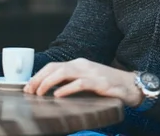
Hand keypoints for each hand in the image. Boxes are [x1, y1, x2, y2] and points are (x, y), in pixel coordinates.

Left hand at [23, 58, 142, 106]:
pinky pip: (80, 83)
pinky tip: (58, 95)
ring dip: (49, 82)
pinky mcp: (100, 82)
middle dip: (39, 79)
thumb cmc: (108, 85)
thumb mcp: (86, 81)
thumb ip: (71, 82)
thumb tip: (50, 90)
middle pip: (55, 68)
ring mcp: (91, 72)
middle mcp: (83, 65)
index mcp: (78, 64)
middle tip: (29, 91)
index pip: (53, 66)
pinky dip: (67, 89)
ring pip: (65, 73)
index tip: (28, 87)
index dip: (38, 75)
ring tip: (39, 93)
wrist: (131, 85)